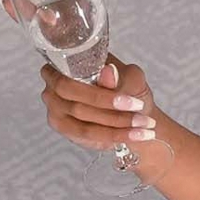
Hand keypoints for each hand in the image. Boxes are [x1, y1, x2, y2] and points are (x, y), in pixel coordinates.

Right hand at [39, 53, 156, 152]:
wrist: (134, 114)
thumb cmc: (128, 89)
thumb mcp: (131, 79)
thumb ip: (118, 76)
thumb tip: (108, 70)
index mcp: (67, 64)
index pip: (72, 70)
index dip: (99, 83)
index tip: (127, 94)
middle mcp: (54, 86)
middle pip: (74, 93)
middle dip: (109, 103)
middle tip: (139, 107)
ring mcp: (56, 108)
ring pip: (83, 115)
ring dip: (117, 121)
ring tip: (144, 123)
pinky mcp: (64, 127)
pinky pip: (88, 133)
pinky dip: (115, 134)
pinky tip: (136, 135)